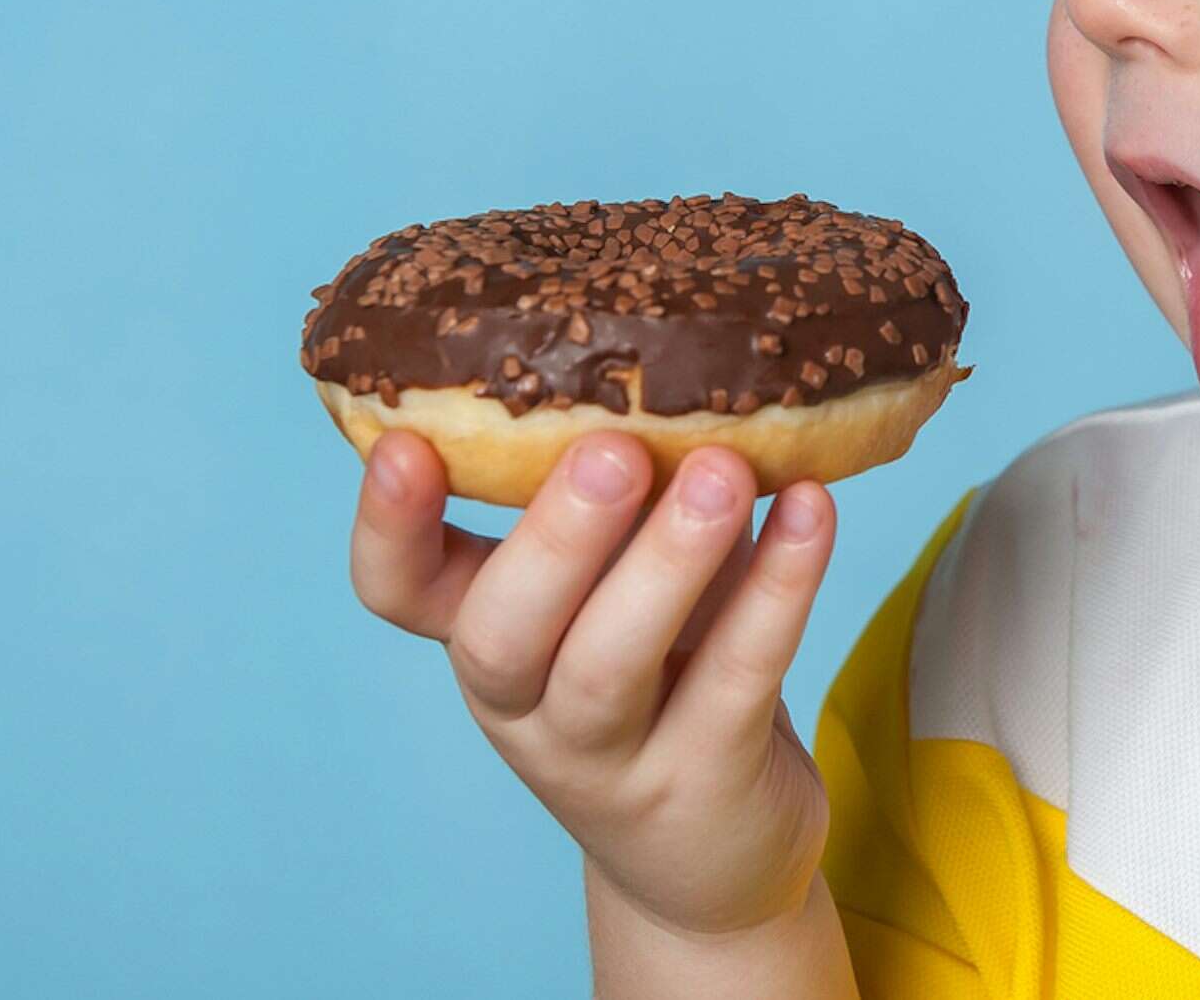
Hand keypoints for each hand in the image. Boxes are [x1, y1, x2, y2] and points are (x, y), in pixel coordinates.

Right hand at [350, 429, 837, 937]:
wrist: (713, 859)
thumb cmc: (660, 679)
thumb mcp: (614, 590)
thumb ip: (617, 499)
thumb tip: (663, 340)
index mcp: (485, 638)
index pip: (395, 592)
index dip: (387, 526)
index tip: (407, 442)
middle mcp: (522, 708)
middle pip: (500, 637)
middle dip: (552, 539)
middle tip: (610, 451)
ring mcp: (605, 761)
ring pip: (608, 667)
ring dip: (668, 562)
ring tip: (725, 473)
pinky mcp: (700, 787)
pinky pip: (735, 684)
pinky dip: (777, 593)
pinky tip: (813, 513)